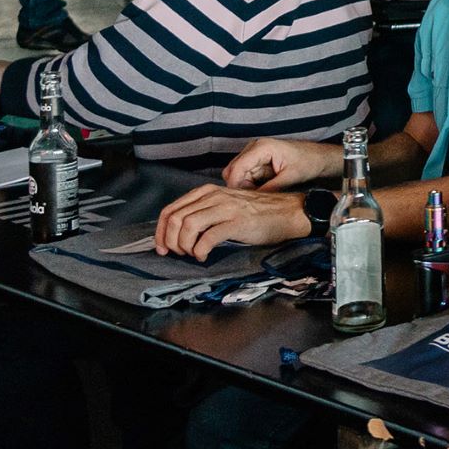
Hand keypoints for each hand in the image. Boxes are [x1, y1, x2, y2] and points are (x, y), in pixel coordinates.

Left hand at [153, 182, 310, 259]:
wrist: (287, 213)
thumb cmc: (257, 213)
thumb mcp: (225, 206)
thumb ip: (204, 212)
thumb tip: (179, 233)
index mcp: (207, 192)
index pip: (171, 210)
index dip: (160, 231)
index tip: (162, 247)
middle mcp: (214, 196)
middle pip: (175, 218)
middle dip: (170, 240)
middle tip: (178, 254)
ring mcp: (225, 208)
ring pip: (188, 225)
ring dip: (184, 245)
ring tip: (192, 254)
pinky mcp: (237, 222)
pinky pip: (208, 237)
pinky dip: (200, 250)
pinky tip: (204, 256)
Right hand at [220, 135, 340, 189]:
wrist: (317, 157)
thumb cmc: (307, 162)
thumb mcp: (290, 177)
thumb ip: (271, 188)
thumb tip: (254, 201)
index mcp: (262, 147)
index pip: (237, 167)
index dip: (235, 186)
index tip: (238, 201)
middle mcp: (254, 147)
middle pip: (232, 171)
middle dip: (238, 187)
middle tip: (250, 201)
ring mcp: (254, 154)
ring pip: (237, 175)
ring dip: (244, 187)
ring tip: (259, 197)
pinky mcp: (256, 161)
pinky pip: (245, 176)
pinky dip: (249, 185)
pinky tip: (260, 192)